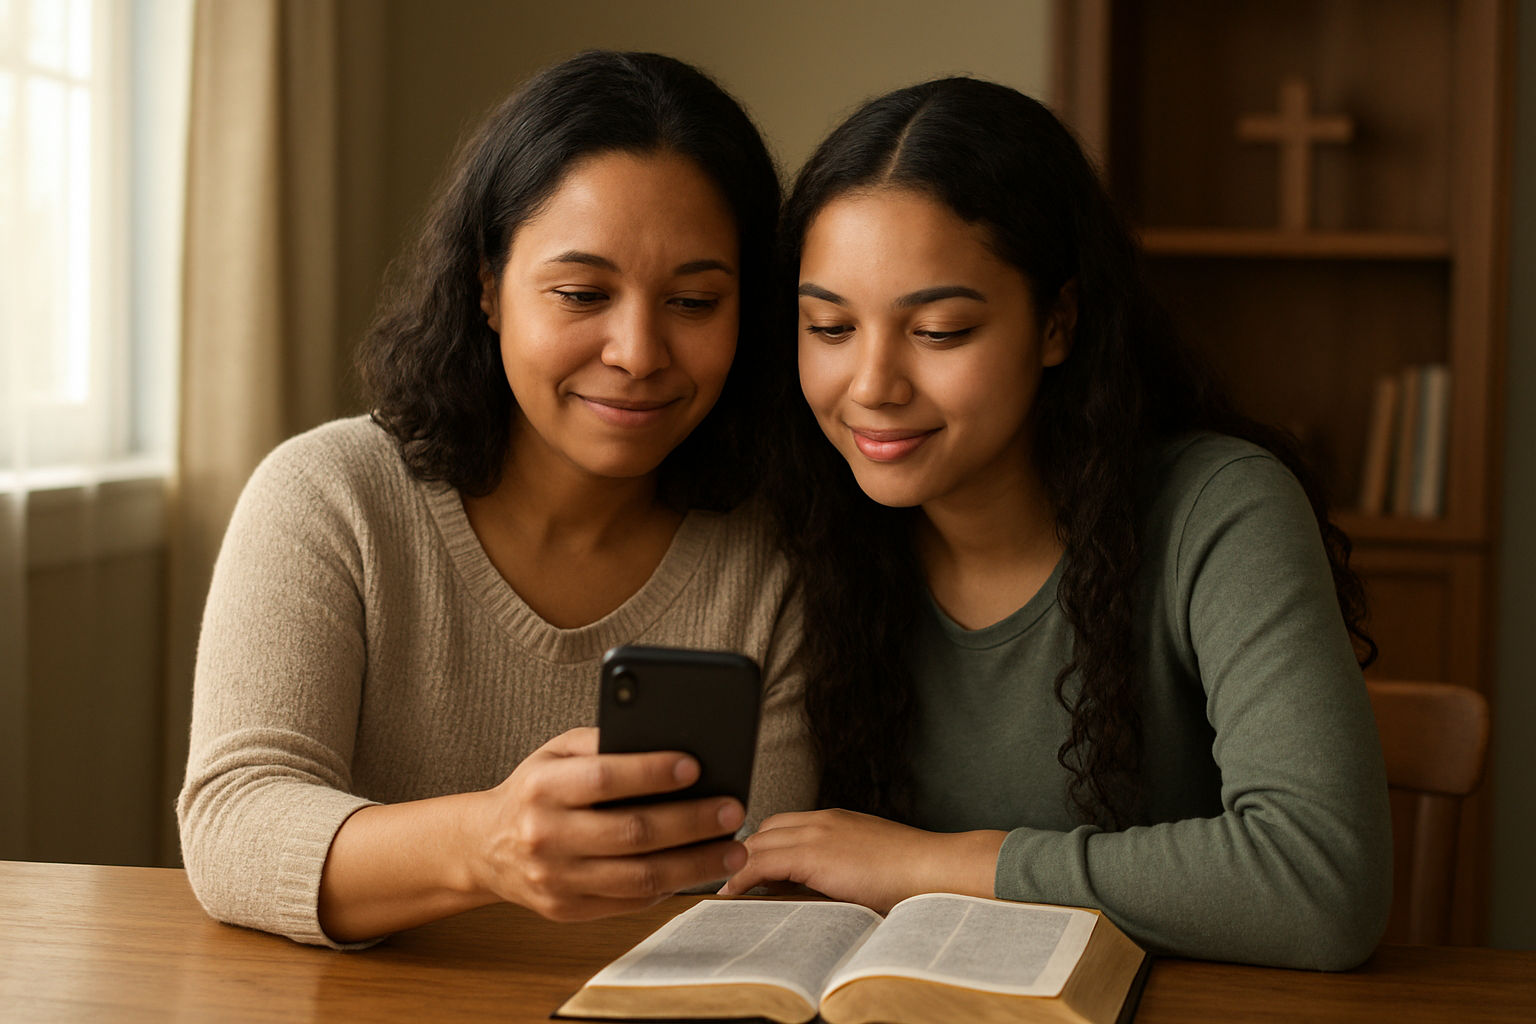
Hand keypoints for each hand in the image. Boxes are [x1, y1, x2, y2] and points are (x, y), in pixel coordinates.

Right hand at [468, 727, 746, 920]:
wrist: (484, 847)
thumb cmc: (535, 790)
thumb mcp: (556, 752)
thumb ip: (603, 743)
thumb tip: (667, 741)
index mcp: (542, 787)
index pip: (604, 778)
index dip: (651, 772)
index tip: (695, 765)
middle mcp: (545, 835)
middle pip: (631, 832)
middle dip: (691, 822)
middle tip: (732, 810)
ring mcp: (555, 879)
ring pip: (639, 876)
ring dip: (695, 865)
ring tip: (733, 850)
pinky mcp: (566, 910)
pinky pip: (630, 902)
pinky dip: (671, 886)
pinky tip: (699, 870)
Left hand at [718, 808, 1006, 912]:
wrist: (937, 869)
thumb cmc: (914, 876)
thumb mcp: (871, 866)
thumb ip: (843, 869)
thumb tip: (823, 892)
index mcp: (837, 820)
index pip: (784, 825)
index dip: (761, 846)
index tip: (746, 867)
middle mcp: (822, 819)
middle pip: (764, 829)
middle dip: (744, 852)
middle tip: (726, 878)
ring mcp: (817, 833)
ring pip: (757, 842)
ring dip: (736, 864)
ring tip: (722, 889)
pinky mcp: (813, 853)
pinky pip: (760, 862)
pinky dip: (740, 876)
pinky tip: (729, 894)